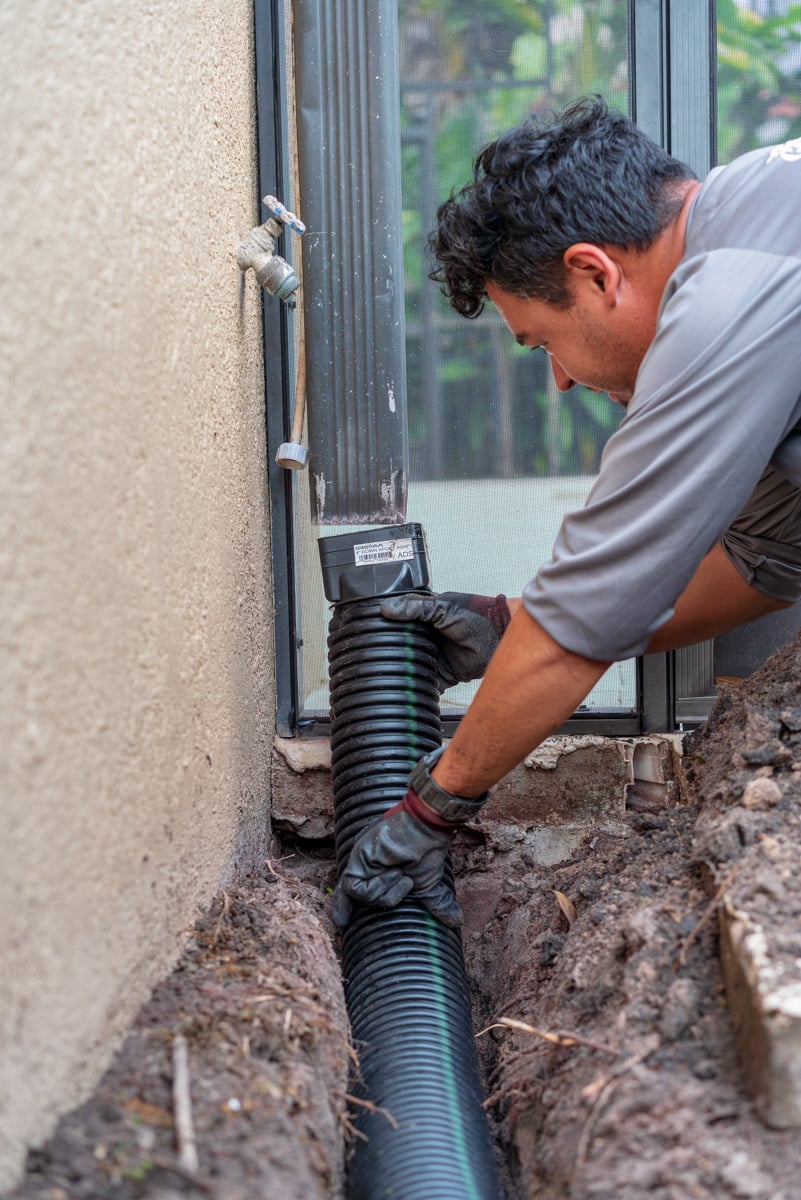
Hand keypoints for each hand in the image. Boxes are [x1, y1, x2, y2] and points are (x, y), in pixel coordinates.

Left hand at [331, 799, 462, 928]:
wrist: (426, 829)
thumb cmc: (427, 851)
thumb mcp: (428, 885)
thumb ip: (433, 903)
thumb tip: (457, 921)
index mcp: (377, 871)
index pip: (356, 892)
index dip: (345, 907)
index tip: (340, 922)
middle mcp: (365, 866)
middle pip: (348, 894)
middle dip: (345, 908)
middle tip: (350, 918)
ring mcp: (360, 862)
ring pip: (358, 896)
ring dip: (385, 891)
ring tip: (401, 875)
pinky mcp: (358, 858)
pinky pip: (356, 888)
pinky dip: (379, 887)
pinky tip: (395, 873)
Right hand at [379, 591, 510, 688]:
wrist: (499, 640)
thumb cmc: (477, 617)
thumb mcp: (444, 607)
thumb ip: (416, 607)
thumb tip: (387, 609)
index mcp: (424, 616)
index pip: (398, 620)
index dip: (384, 624)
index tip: (367, 628)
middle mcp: (426, 637)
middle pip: (400, 645)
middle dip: (388, 651)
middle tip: (370, 654)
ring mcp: (432, 656)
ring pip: (409, 665)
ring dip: (400, 670)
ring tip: (380, 673)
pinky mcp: (441, 674)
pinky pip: (424, 683)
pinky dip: (416, 688)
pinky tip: (403, 689)